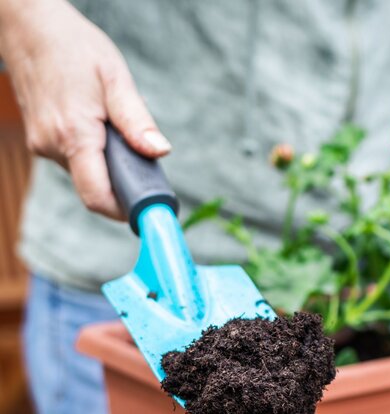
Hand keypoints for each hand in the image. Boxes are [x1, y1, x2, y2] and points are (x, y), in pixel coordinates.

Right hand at [0, 0, 170, 218]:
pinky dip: (93, 153)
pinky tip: (99, 126)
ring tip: (118, 130)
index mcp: (74, 135)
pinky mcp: (40, 141)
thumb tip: (160, 152)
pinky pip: (74, 160)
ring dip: (109, 164)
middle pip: (95, 187)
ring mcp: (42, 145)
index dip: (125, 211)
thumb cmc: (75, 48)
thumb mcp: (116, 79)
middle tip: (144, 161)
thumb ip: (137, 121)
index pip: (98, 196)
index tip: (148, 210)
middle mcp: (52, 146)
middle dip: (123, 181)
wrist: (30, 28)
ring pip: (85, 173)